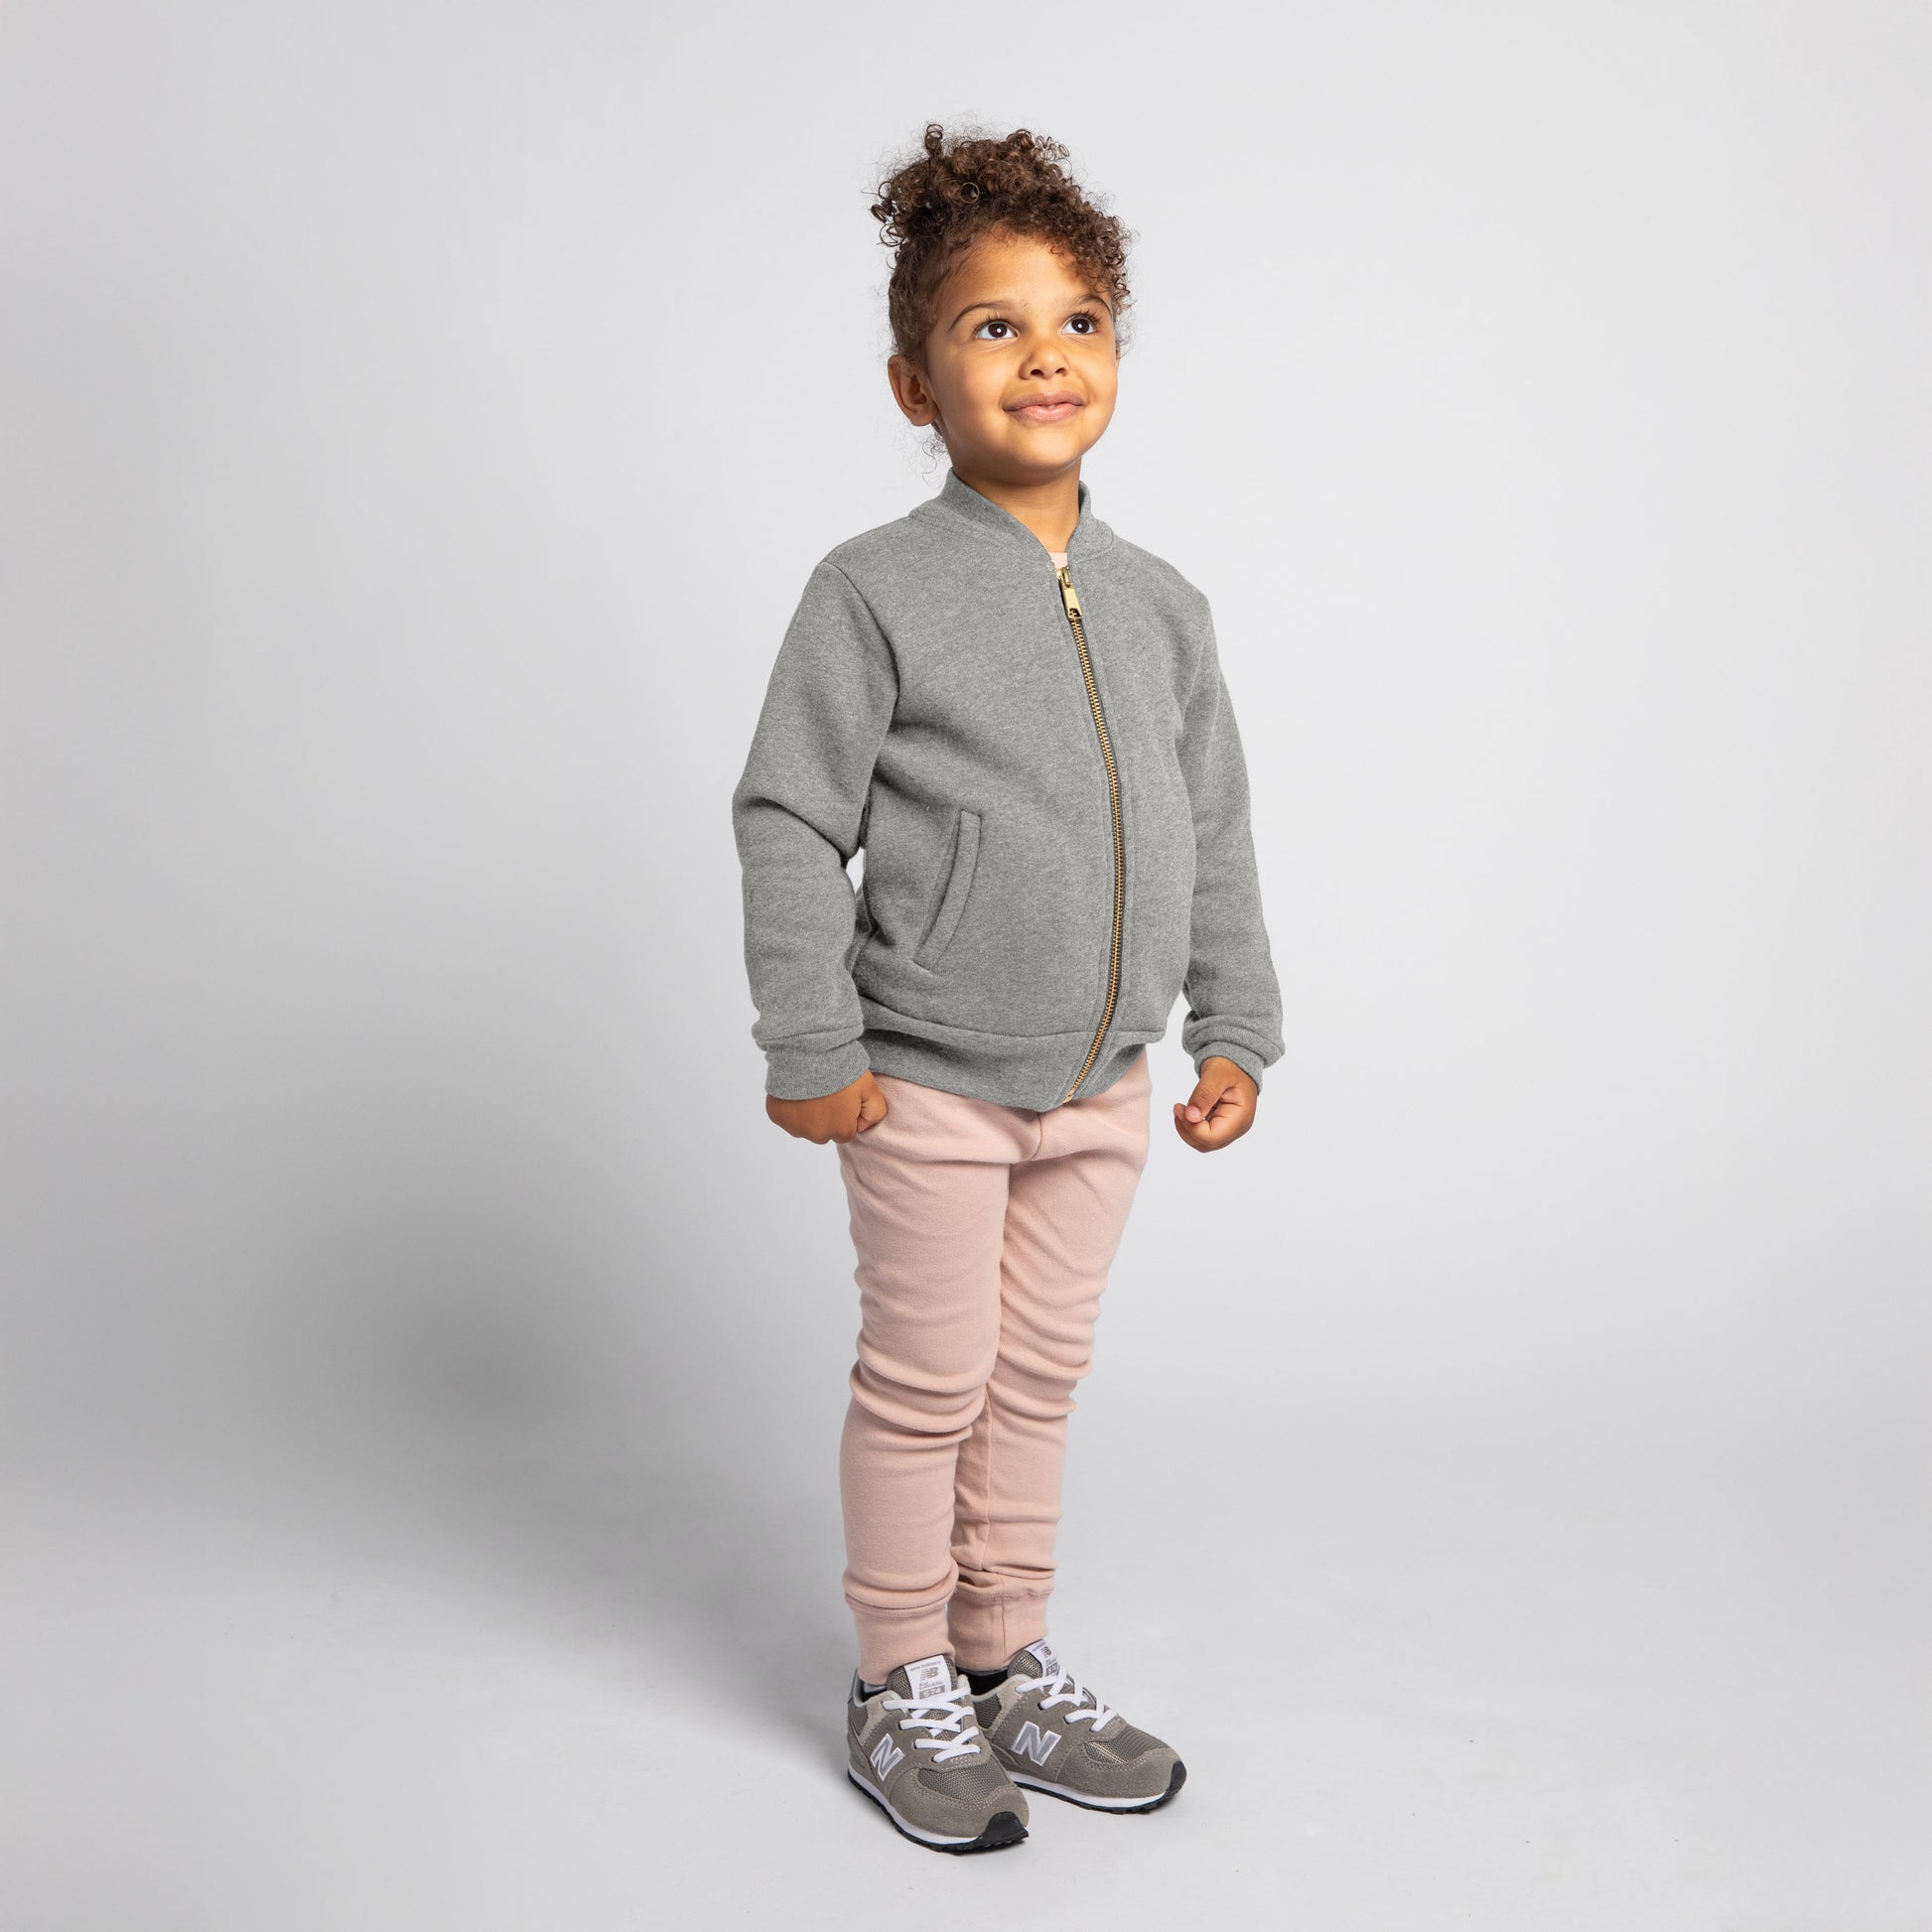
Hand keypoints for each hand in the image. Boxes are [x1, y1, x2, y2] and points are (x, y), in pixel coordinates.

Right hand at [766, 1069, 889, 1144]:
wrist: (809, 1051)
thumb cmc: (841, 1069)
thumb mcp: (870, 1088)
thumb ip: (875, 1112)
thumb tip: (862, 1125)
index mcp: (840, 1131)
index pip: (846, 1131)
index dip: (845, 1114)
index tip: (842, 1097)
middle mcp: (817, 1136)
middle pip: (824, 1131)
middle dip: (826, 1117)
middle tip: (826, 1092)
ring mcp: (795, 1127)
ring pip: (804, 1126)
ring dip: (807, 1113)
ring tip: (811, 1089)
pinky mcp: (777, 1116)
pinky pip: (786, 1116)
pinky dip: (790, 1107)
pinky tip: (796, 1089)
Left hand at [1173, 1056, 1257, 1151]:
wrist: (1236, 1065)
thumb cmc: (1229, 1067)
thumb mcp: (1216, 1075)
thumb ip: (1204, 1094)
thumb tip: (1191, 1116)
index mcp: (1240, 1118)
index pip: (1211, 1138)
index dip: (1191, 1127)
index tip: (1181, 1108)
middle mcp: (1237, 1129)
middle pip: (1206, 1144)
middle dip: (1187, 1129)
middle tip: (1178, 1108)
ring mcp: (1230, 1130)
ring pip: (1203, 1143)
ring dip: (1187, 1129)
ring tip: (1181, 1110)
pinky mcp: (1221, 1127)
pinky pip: (1203, 1136)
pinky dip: (1191, 1127)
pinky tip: (1187, 1112)